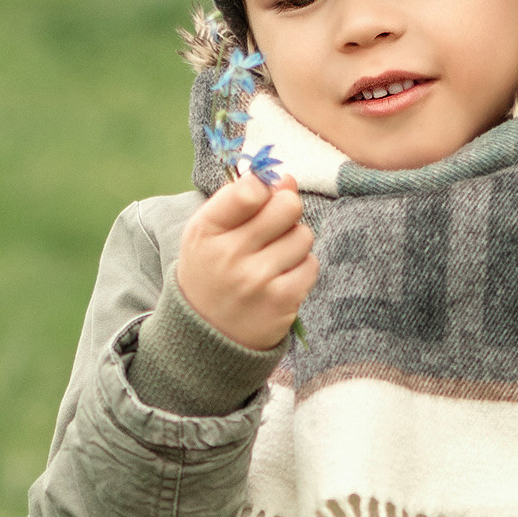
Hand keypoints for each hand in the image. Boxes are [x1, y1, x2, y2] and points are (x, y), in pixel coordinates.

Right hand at [176, 169, 316, 349]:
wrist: (206, 337)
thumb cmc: (211, 271)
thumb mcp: (210, 231)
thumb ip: (243, 199)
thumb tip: (289, 179)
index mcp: (206, 230)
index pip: (250, 190)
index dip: (264, 188)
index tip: (259, 202)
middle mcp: (230, 254)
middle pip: (287, 206)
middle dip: (286, 211)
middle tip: (273, 228)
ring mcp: (257, 280)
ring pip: (303, 236)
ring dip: (294, 243)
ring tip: (272, 259)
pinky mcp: (281, 301)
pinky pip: (311, 265)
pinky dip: (300, 269)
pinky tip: (280, 279)